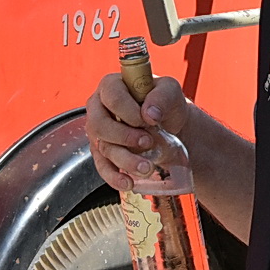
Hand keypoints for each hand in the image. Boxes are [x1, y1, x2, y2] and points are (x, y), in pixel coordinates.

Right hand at [85, 73, 189, 192]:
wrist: (170, 124)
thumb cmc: (165, 102)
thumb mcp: (170, 90)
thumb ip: (162, 96)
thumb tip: (149, 113)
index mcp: (111, 86)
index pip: (111, 97)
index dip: (127, 110)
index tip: (147, 120)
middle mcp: (98, 108)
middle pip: (99, 125)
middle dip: (124, 137)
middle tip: (148, 142)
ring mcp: (98, 132)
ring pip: (103, 148)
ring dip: (125, 160)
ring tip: (148, 167)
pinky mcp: (102, 153)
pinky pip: (102, 167)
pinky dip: (115, 177)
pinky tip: (129, 183)